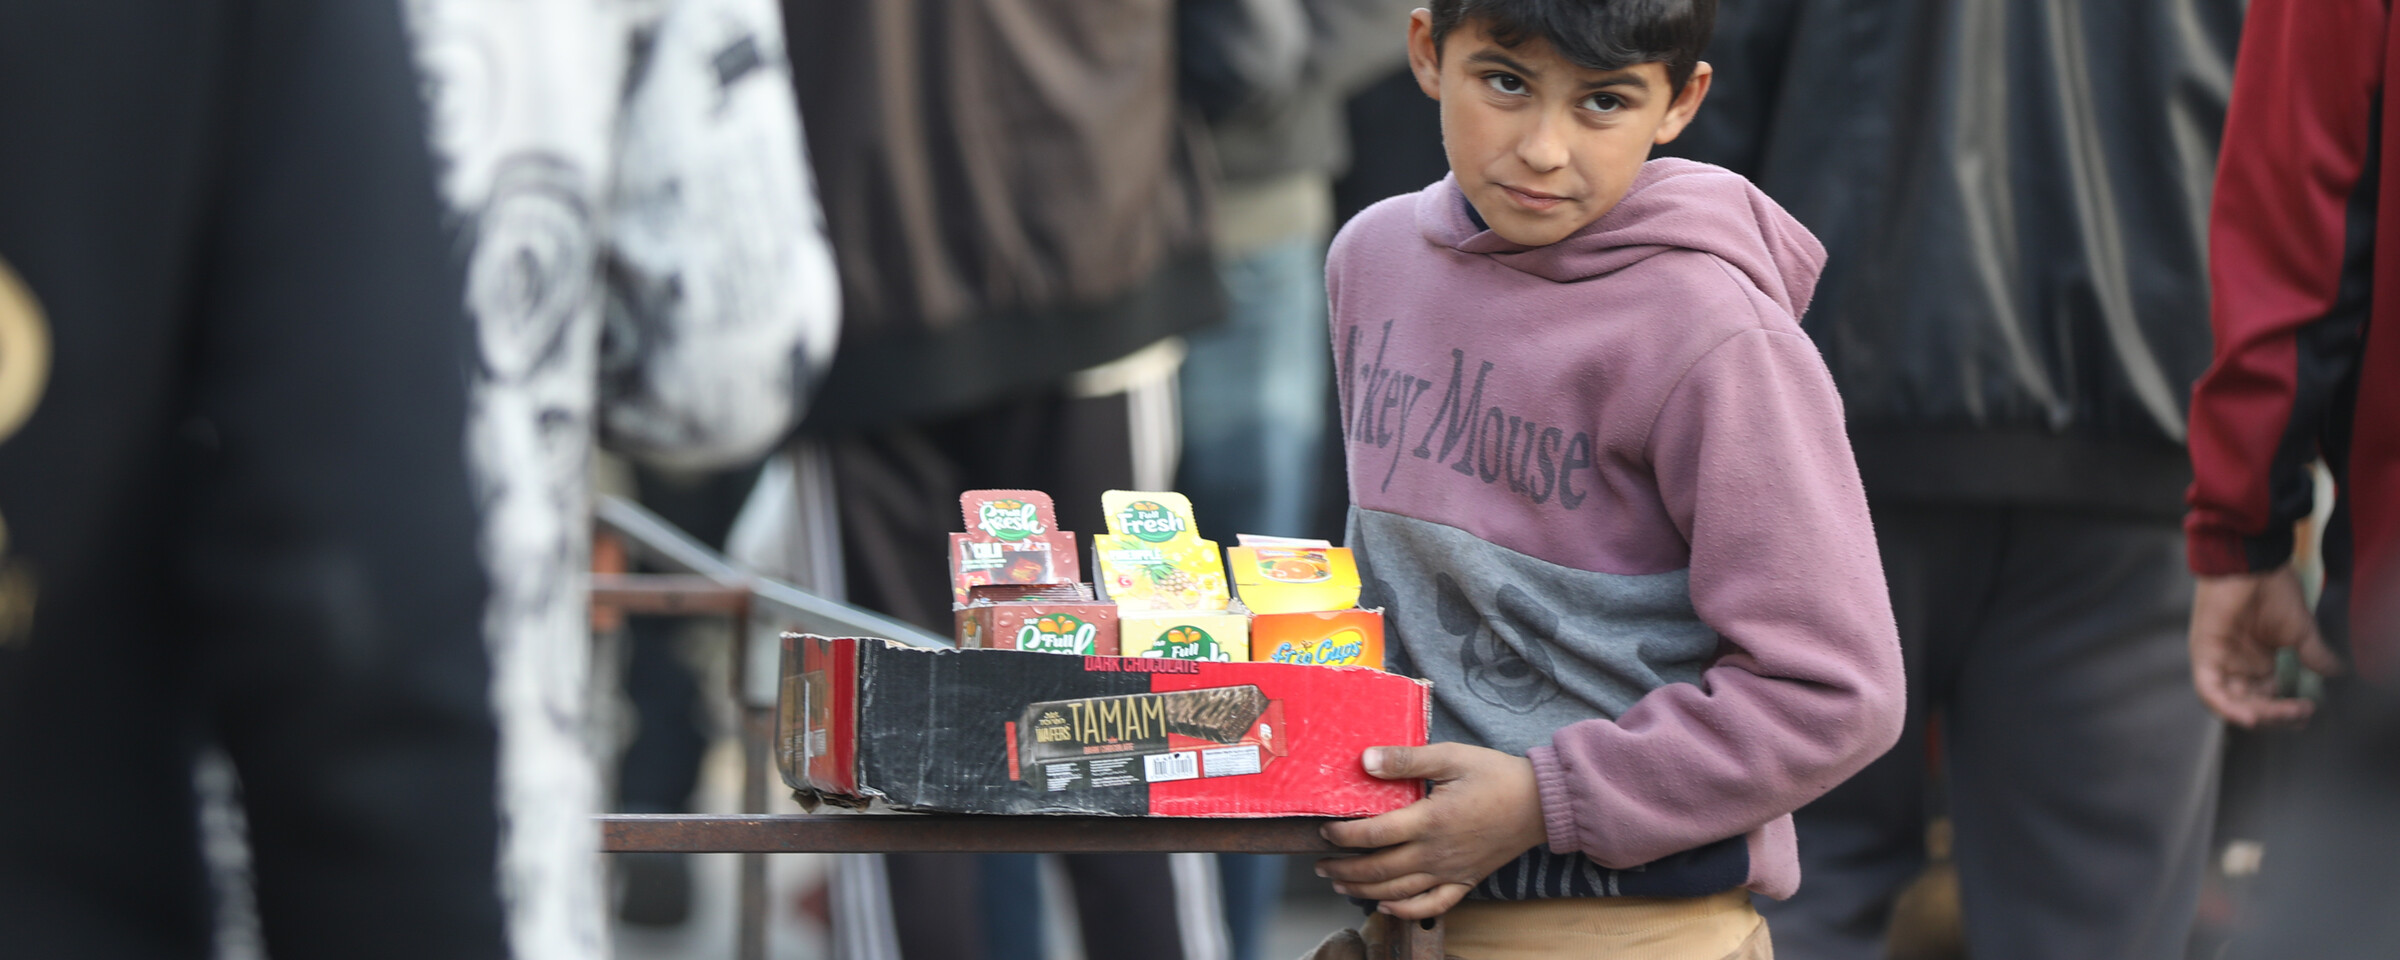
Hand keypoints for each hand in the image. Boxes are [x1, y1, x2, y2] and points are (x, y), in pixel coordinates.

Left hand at [1314, 743, 1547, 919]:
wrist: (1541, 803)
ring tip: (1341, 884)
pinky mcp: (1466, 881)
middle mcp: (1436, 852)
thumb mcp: (1451, 756)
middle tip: (1322, 864)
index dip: (1343, 837)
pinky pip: (1432, 906)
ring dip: (1364, 890)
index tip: (1324, 832)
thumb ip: (1406, 759)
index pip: (1374, 834)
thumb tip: (1366, 759)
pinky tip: (1387, 905)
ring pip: (1398, 891)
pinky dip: (1406, 911)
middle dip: (1344, 869)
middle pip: (1379, 869)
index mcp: (1429, 820)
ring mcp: (1451, 871)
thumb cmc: (1495, 775)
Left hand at [2190, 567, 2342, 726]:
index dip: (2286, 712)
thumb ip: (2315, 655)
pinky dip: (2226, 707)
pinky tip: (2250, 718)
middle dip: (2276, 716)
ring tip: (2284, 715)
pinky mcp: (2204, 654)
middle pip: (2250, 706)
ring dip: (2257, 715)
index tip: (2309, 711)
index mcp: (2256, 662)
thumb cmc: (2273, 589)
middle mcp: (2235, 665)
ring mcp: (2218, 661)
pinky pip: (2209, 690)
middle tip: (2301, 713)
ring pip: (2231, 704)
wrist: (2254, 563)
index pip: (2267, 700)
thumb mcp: (2301, 630)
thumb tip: (2337, 673)